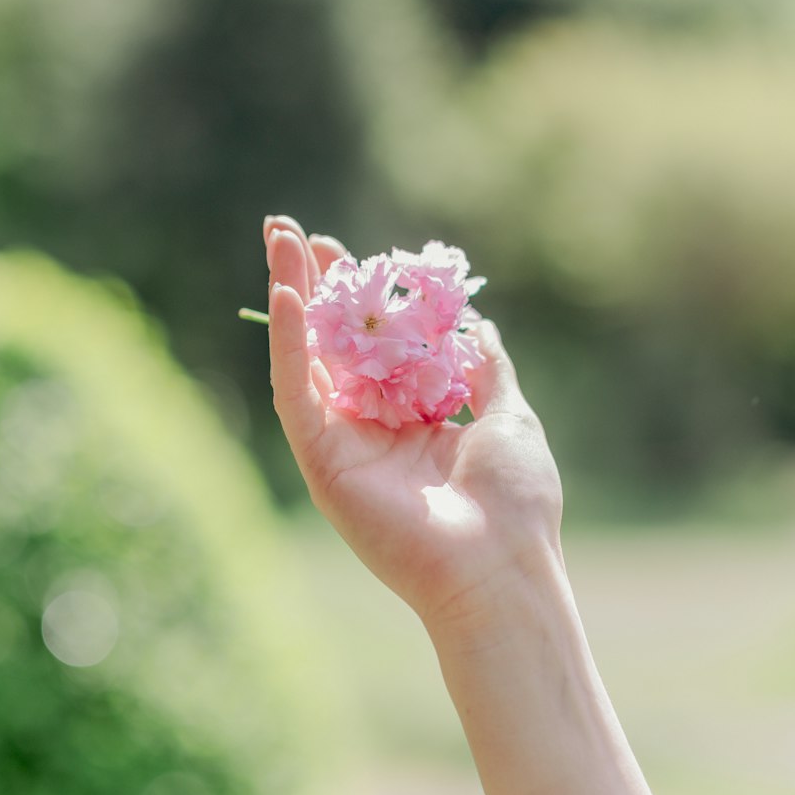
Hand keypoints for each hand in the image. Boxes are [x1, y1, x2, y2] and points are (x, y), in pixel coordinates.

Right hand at [264, 216, 563, 630]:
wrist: (501, 566)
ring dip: (289, 297)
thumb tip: (477, 323)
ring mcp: (344, 445)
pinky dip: (288, 345)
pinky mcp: (323, 463)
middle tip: (288, 228)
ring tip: (277, 238)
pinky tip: (287, 296)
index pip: (375, 343)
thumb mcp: (509, 415)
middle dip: (312, 284)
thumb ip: (485, 368)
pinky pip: (297, 395)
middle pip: (332, 343)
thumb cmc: (516, 500)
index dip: (358, 295)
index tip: (347, 249)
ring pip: (306, 359)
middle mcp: (373, 429)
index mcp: (416, 419)